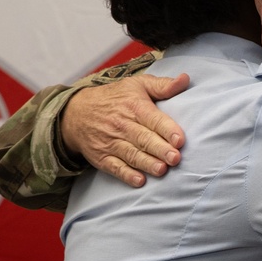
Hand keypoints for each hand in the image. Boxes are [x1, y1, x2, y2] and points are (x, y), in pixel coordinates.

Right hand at [60, 73, 189, 187]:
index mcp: (134, 106)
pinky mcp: (102, 157)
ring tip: (162, 170)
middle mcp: (122, 125)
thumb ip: (163, 85)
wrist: (76, 113)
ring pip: (132, 155)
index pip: (153, 119)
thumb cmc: (115, 98)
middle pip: (144, 139)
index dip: (167, 129)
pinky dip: (126, 175)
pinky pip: (115, 167)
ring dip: (147, 163)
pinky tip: (139, 181)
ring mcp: (111, 142)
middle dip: (160, 149)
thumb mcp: (137, 85)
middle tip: (175, 158)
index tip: (180, 139)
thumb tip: (185, 79)